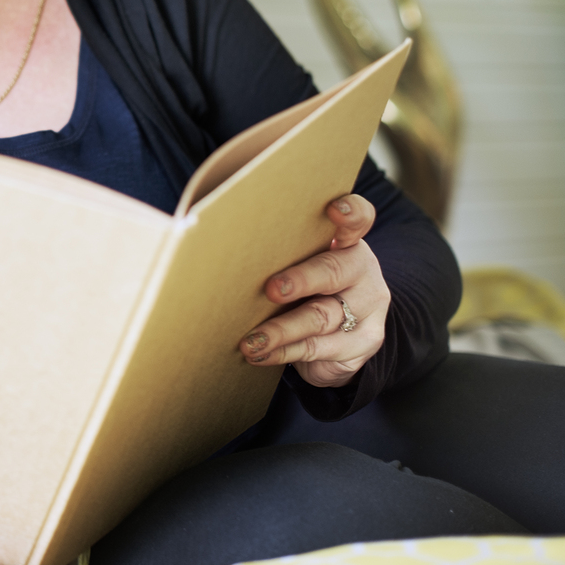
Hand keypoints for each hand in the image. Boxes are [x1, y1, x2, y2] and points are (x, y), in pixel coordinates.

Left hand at [239, 194, 390, 387]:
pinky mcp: (364, 342)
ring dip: (281, 329)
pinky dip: (285, 352)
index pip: (358, 219)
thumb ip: (268, 249)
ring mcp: (368, 308)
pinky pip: (320, 348)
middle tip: (271, 289)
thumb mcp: (294, 264)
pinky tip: (260, 354)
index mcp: (345, 241)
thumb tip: (196, 231)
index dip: (350, 213)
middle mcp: (362, 270)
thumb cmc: (303, 287)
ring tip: (250, 340)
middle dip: (301, 279)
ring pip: (322, 317)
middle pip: (335, 270)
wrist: (339, 336)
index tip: (334, 209)